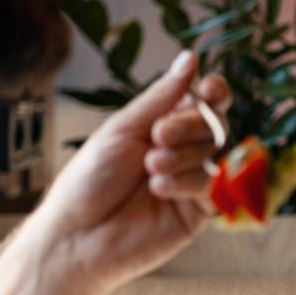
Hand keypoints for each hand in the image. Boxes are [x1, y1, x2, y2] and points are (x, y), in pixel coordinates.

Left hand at [26, 50, 229, 294]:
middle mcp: (185, 151)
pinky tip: (159, 188)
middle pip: (216, 124)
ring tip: (151, 167)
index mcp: (165, 126)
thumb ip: (162, 97)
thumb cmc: (90, 180)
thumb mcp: (123, 129)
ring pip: (218, 154)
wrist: (77, 236)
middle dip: (191, 125)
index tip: (210, 90)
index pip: (205, 102)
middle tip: (159, 136)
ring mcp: (194, 181)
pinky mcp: (200, 212)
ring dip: (185, 155)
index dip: (214, 93)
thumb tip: (190, 58)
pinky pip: (215, 187)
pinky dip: (189, 182)